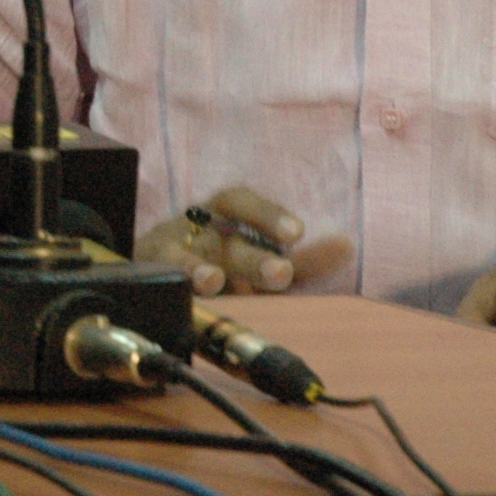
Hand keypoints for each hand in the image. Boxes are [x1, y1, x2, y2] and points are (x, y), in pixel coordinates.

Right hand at [135, 187, 315, 295]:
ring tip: (213, 281)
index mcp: (223, 218)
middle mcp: (197, 230)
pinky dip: (172, 281)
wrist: (150, 268)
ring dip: (199, 268)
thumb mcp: (259, 259)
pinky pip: (157, 275)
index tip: (297, 232)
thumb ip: (302, 261)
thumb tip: (347, 246)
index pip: (240, 203)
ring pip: (186, 256)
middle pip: (225, 241)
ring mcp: (170, 251)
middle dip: (252, 257)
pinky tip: (186, 291)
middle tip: (279, 273)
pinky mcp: (148, 271)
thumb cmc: (215, 260)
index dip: (267, 214)